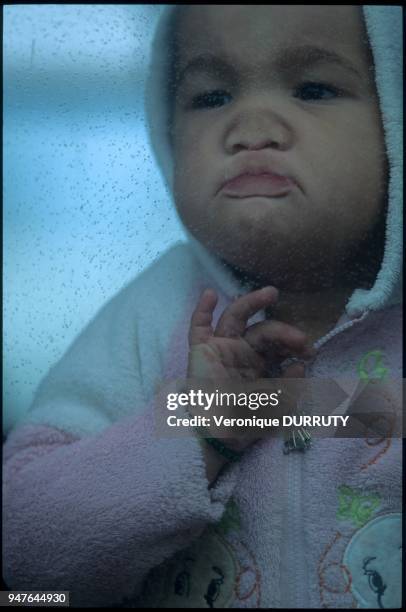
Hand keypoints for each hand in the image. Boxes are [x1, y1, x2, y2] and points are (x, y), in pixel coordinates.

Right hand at [187, 287, 313, 451]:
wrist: (215, 440)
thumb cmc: (244, 426)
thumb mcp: (276, 409)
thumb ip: (290, 389)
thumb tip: (300, 367)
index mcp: (260, 363)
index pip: (278, 344)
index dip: (294, 343)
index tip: (309, 351)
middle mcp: (242, 351)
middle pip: (263, 330)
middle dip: (283, 331)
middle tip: (300, 340)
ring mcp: (221, 348)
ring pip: (236, 318)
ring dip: (252, 303)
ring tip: (271, 293)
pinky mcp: (201, 351)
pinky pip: (198, 327)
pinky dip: (202, 310)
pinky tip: (209, 294)